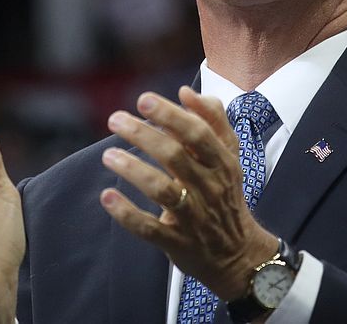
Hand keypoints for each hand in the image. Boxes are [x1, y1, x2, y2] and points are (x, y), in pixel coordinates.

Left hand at [100, 86, 277, 300]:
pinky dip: (127, 213)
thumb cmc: (226, 195)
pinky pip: (150, 228)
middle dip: (144, 135)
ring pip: (162, 190)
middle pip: (175, 157)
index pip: (198, 133)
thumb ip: (213, 121)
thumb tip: (186, 92)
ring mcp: (193, 217)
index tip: (144, 99)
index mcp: (223, 163)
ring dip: (133, 170)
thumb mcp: (230, 157)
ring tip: (108, 155)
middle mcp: (210, 188)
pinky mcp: (177, 242)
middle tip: (115, 119)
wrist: (238, 254)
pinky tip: (107, 196)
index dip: (171, 115)